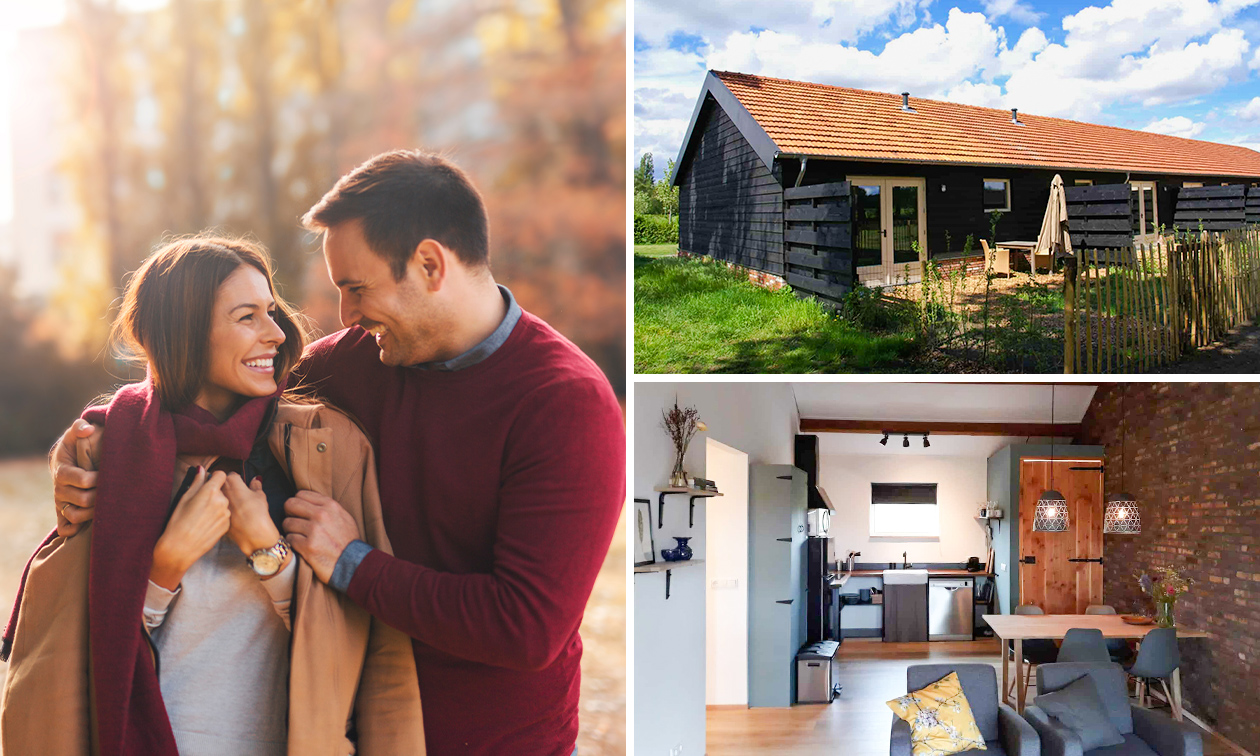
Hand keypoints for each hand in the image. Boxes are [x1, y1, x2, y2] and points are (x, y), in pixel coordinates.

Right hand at [52, 420, 99, 535]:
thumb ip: (80, 428)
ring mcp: (61, 503)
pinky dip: (75, 530)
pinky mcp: (63, 513)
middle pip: (82, 500)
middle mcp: (60, 490)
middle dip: (101, 496)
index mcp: (62, 471)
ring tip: (109, 504)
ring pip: (76, 516)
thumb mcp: (75, 434)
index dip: (96, 478)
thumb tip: (87, 429)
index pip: (80, 480)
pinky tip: (91, 525)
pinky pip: (65, 528)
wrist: (66, 462)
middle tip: (114, 490)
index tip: (107, 473)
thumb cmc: (75, 446)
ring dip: (94, 513)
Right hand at [150, 468, 229, 590]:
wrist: (181, 547)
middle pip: (222, 490)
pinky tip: (205, 524)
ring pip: (223, 503)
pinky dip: (217, 517)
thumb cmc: (178, 522)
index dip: (214, 478)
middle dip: (213, 494)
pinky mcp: (227, 525)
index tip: (208, 482)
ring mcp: (226, 514)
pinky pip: (224, 516)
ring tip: (201, 516)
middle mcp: (222, 501)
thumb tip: (201, 469)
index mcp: (211, 491)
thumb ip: (196, 482)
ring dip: (216, 506)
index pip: (221, 475)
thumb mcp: (184, 498)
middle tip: (199, 504)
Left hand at [223, 473, 280, 555]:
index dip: (238, 480)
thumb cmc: (257, 511)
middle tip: (239, 495)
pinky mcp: (215, 515)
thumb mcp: (260, 495)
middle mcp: (220, 491)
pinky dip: (222, 511)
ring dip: (224, 500)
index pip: (231, 475)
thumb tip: (255, 479)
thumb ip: (256, 485)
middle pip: (222, 485)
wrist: (252, 533)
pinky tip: (233, 517)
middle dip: (228, 488)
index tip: (242, 485)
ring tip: (236, 507)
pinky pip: (217, 510)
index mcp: (231, 481)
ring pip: (218, 498)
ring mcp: (216, 503)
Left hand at [283, 491, 358, 584]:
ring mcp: (314, 530)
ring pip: (287, 523)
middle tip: (295, 522)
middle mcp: (321, 515)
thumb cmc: (348, 541)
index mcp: (330, 505)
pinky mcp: (307, 546)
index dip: (298, 503)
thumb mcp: (344, 517)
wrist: (354, 563)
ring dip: (291, 530)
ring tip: (300, 536)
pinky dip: (292, 543)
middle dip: (290, 513)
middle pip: (290, 504)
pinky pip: (289, 538)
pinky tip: (301, 546)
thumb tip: (308, 502)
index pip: (301, 494)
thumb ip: (327, 507)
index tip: (300, 511)